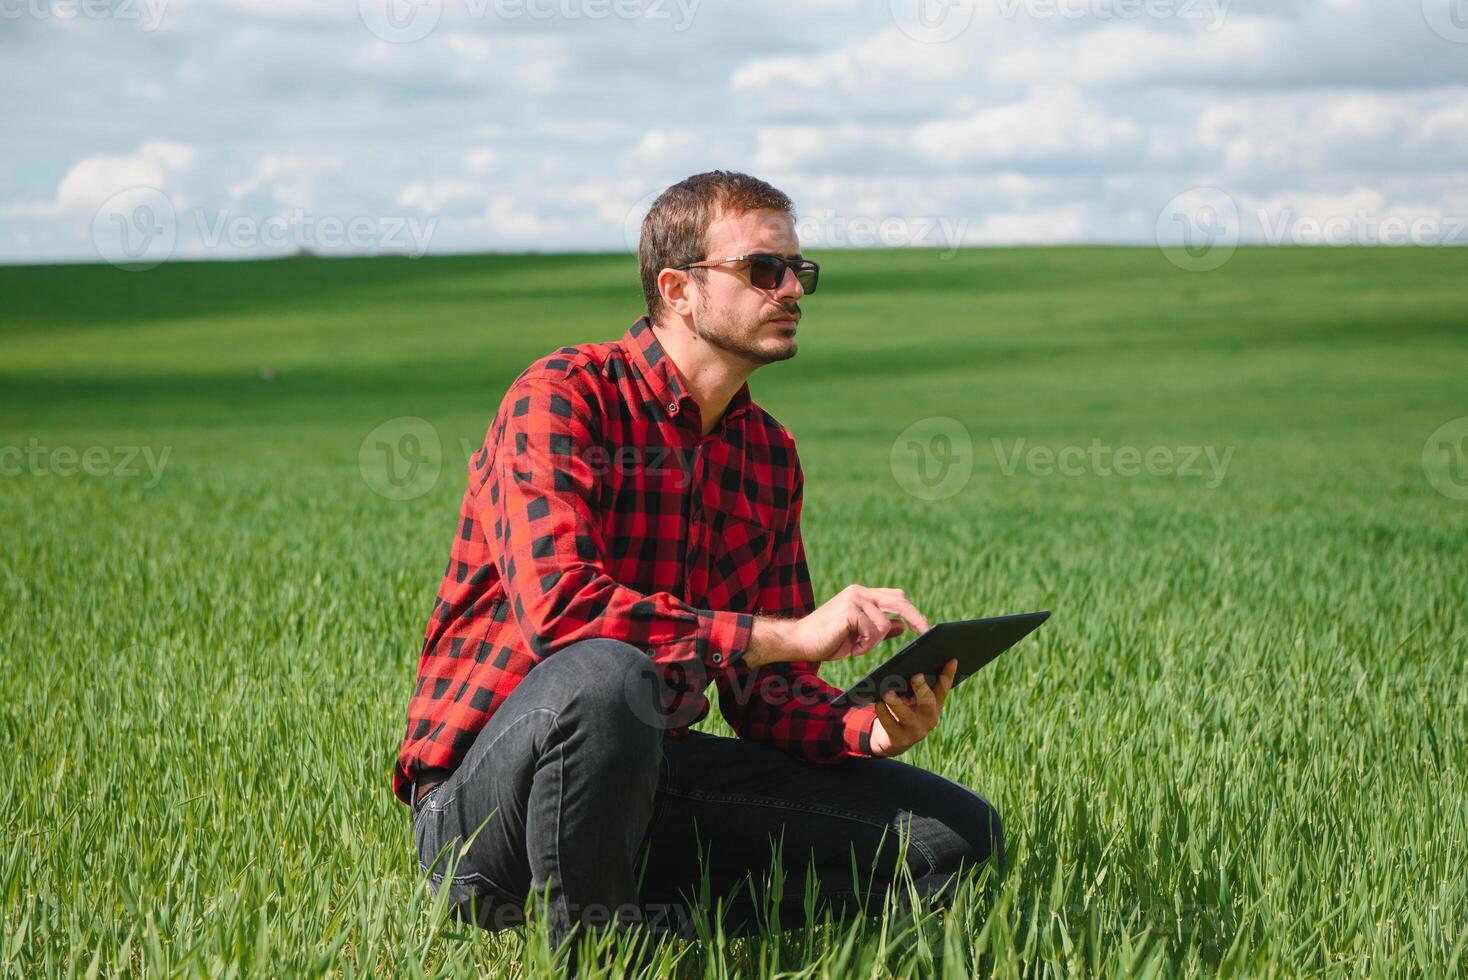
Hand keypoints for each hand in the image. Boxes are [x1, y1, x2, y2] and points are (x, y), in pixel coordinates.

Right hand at [746, 585, 929, 667]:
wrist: (798, 641)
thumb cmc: (827, 639)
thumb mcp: (858, 635)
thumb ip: (880, 629)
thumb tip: (903, 626)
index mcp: (861, 595)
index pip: (895, 596)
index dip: (912, 610)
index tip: (925, 627)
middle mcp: (859, 592)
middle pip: (898, 601)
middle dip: (916, 617)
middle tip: (926, 633)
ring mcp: (854, 599)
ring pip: (884, 624)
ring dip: (873, 642)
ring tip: (854, 647)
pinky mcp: (849, 610)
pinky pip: (872, 631)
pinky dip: (865, 645)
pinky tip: (850, 647)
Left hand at [868, 658, 956, 757]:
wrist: (895, 740)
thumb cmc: (905, 710)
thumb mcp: (914, 699)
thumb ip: (916, 685)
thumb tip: (907, 665)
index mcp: (935, 705)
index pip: (943, 688)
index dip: (948, 674)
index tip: (951, 660)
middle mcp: (929, 718)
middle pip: (929, 702)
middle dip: (922, 688)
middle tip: (916, 676)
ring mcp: (915, 731)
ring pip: (907, 716)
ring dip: (897, 703)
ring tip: (888, 692)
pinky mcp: (899, 739)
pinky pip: (890, 724)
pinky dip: (883, 713)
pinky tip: (878, 703)